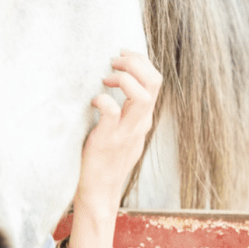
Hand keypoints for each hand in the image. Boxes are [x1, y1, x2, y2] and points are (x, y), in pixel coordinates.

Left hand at [74, 50, 162, 220]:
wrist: (99, 191)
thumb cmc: (105, 160)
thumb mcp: (124, 133)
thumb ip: (126, 113)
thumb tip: (116, 87)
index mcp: (143, 119)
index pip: (156, 81)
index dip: (141, 62)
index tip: (121, 55)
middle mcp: (139, 124)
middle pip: (155, 82)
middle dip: (136, 63)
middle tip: (114, 61)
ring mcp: (125, 133)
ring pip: (142, 97)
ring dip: (124, 79)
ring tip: (106, 78)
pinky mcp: (107, 141)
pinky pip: (112, 113)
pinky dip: (103, 100)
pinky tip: (92, 102)